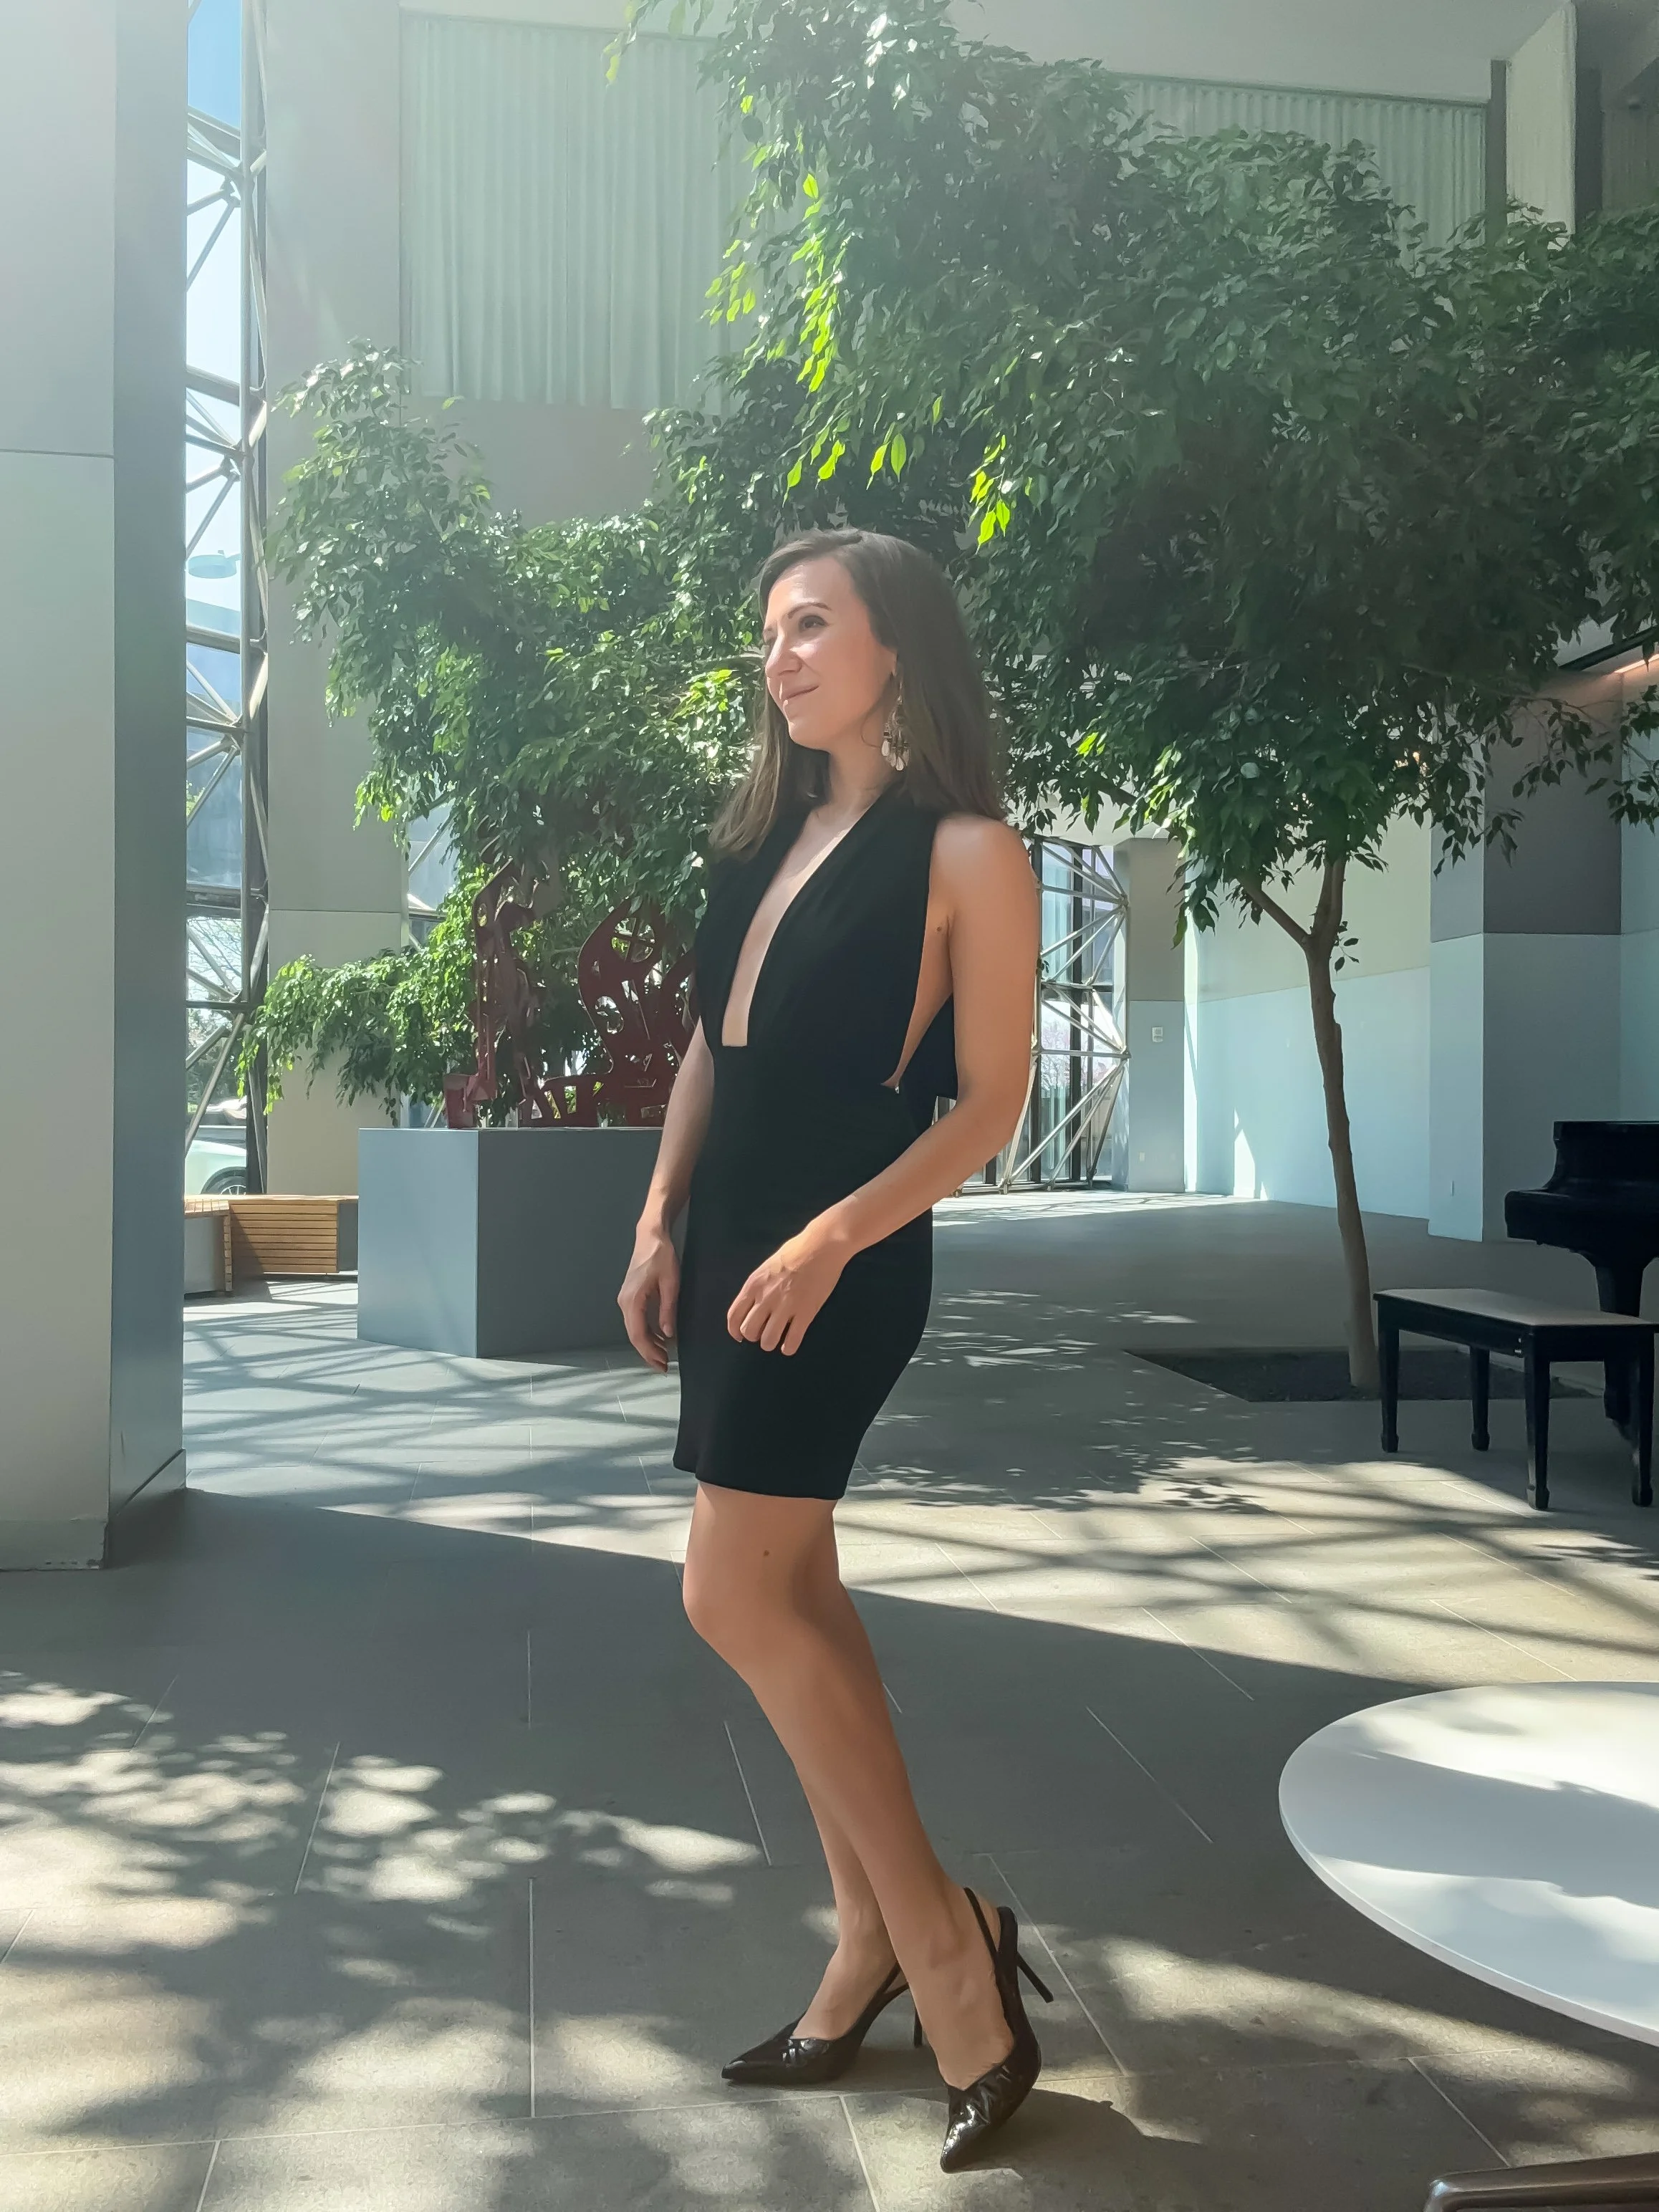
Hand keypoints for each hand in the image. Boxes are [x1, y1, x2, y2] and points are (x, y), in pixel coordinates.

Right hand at [618, 1226, 678, 1372]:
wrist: (650, 1236)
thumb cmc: (661, 1256)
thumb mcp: (671, 1283)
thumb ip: (667, 1310)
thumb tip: (667, 1335)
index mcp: (632, 1300)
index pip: (638, 1335)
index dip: (650, 1352)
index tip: (663, 1364)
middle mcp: (624, 1302)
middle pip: (634, 1335)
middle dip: (648, 1353)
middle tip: (664, 1366)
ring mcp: (625, 1299)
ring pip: (634, 1329)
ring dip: (648, 1344)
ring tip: (664, 1355)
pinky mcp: (630, 1296)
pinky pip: (636, 1320)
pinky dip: (646, 1332)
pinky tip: (659, 1338)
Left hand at [727, 1225, 848, 1354]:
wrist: (822, 1246)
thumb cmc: (796, 1251)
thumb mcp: (767, 1266)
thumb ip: (758, 1286)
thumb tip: (754, 1303)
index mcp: (754, 1284)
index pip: (734, 1316)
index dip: (735, 1331)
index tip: (740, 1336)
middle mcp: (766, 1297)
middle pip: (749, 1330)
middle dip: (755, 1336)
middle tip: (763, 1333)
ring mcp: (786, 1306)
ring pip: (768, 1340)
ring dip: (770, 1343)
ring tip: (777, 1339)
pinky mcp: (806, 1312)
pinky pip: (792, 1340)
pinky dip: (789, 1348)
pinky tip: (789, 1346)